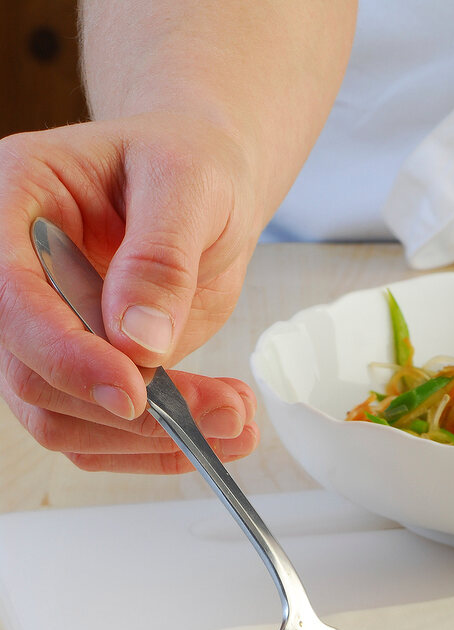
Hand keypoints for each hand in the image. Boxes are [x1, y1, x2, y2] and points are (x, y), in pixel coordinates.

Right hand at [0, 112, 260, 472]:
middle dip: (129, 411)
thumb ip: (161, 257)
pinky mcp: (84, 372)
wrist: (205, 187)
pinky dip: (156, 449)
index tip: (134, 390)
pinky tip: (218, 431)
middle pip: (32, 374)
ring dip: (149, 440)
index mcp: (15, 203)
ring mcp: (47, 332)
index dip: (65, 353)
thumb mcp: (189, 183)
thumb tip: (138, 341)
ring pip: (61, 419)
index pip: (11, 298)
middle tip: (224, 411)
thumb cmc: (190, 162)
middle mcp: (15, 276)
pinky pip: (98, 434)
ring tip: (237, 419)